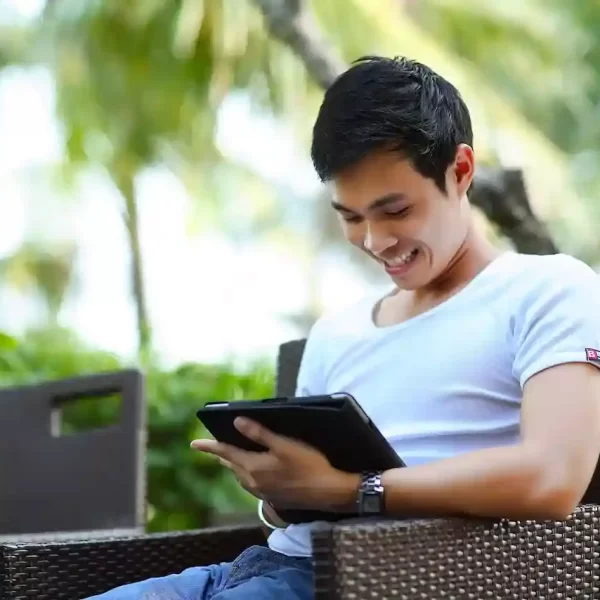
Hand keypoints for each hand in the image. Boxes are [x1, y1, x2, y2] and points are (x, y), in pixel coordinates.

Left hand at [191, 417, 358, 509]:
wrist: (328, 491)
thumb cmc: (308, 465)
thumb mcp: (284, 444)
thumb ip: (259, 434)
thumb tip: (236, 422)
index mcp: (253, 467)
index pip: (225, 453)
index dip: (209, 447)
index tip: (194, 443)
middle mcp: (253, 482)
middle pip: (231, 465)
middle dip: (221, 454)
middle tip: (213, 446)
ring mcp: (262, 491)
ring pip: (240, 475)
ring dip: (233, 464)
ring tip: (230, 455)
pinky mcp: (271, 496)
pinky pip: (250, 483)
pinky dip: (245, 473)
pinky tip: (252, 470)